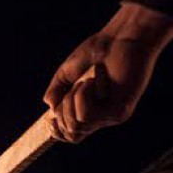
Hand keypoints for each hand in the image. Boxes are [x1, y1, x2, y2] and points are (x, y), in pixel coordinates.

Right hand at [44, 3, 172, 142]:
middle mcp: (102, 117)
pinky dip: (83, 95)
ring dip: (72, 100)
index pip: (73, 135)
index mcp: (91, 109)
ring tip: (85, 81)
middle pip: (71, 133)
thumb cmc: (98, 50)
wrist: (123, 37)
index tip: (51, 118)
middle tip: (74, 86)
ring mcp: (111, 116)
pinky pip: (87, 115)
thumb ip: (57, 91)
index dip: (58, 132)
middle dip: (62, 110)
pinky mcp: (120, 112)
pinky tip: (94, 80)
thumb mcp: (67, 72)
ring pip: (76, 125)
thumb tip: (49, 108)